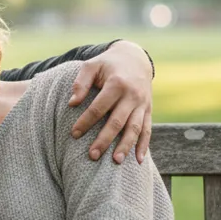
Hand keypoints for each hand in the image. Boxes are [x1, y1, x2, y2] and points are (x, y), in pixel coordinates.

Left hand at [69, 40, 152, 163]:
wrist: (135, 58)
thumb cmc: (108, 64)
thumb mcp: (92, 65)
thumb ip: (80, 82)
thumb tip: (72, 103)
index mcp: (117, 83)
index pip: (99, 107)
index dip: (86, 121)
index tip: (74, 134)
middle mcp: (132, 95)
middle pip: (117, 121)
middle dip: (104, 140)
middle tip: (92, 156)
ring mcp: (142, 104)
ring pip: (135, 128)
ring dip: (125, 146)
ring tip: (116, 161)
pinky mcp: (149, 110)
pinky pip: (147, 129)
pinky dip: (144, 145)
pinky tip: (138, 160)